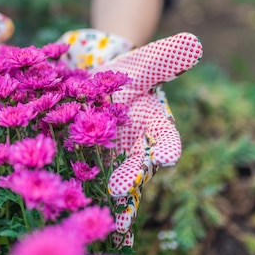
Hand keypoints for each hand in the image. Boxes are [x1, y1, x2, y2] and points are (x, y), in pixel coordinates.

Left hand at [58, 29, 202, 245]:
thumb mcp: (144, 63)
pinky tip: (61, 204)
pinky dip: (74, 191)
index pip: (166, 139)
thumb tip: (193, 42)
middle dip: (128, 180)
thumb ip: (165, 57)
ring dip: (99, 195)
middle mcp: (135, 151)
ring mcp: (109, 161)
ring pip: (107, 182)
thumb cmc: (128, 74)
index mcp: (154, 128)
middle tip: (119, 190)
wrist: (98, 82)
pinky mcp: (83, 163)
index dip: (167, 148)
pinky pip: (81, 180)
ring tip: (90, 211)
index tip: (167, 156)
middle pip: (135, 169)